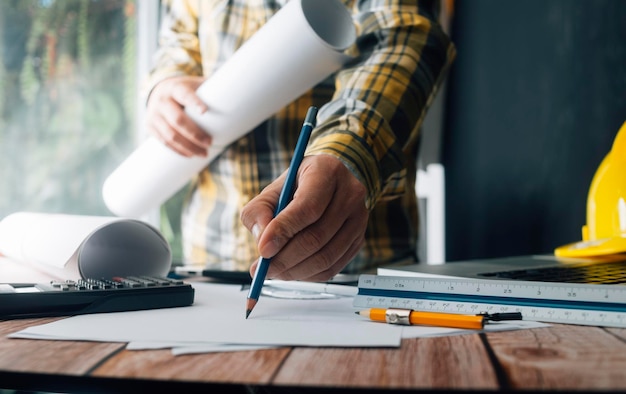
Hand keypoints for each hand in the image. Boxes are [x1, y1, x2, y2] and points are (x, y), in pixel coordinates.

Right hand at [145, 76, 210, 156]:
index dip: (194, 102)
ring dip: (188, 147)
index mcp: (175, 87)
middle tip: (209, 143)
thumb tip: (244, 94)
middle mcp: (161, 99)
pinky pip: (163, 142)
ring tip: (203, 154)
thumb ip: (215, 89)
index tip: (205, 111)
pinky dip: (178, 150)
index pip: (184, 94)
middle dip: (194, 134)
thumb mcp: (198, 84)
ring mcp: (153, 114)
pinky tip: (190, 155)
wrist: (159, 90)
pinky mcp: (149, 126)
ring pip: (169, 135)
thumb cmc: (187, 90)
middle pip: (177, 120)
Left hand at [240, 155, 368, 280]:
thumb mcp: (272, 190)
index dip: (284, 231)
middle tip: (263, 269)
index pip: (308, 207)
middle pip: (317, 236)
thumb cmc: (297, 187)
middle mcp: (350, 193)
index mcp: (326, 171)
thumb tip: (263, 242)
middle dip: (285, 258)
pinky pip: (333, 267)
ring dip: (295, 271)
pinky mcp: (359, 239)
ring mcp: (359, 218)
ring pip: (326, 256)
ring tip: (274, 270)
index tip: (263, 250)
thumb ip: (259, 211)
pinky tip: (292, 271)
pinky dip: (308, 275)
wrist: (328, 185)